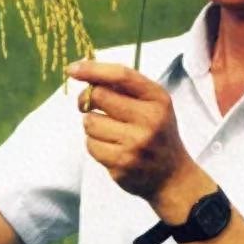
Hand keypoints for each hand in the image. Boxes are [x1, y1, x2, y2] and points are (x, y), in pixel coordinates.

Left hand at [65, 60, 194, 202]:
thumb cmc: (156, 130)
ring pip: (90, 122)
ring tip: (107, 130)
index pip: (121, 76)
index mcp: (157, 98)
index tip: (72, 69)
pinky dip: (94, 144)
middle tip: (87, 103)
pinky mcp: (122, 165)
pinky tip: (110, 146)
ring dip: (91, 124)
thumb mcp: (152, 103)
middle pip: (99, 96)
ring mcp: (135, 144)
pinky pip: (90, 145)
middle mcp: (149, 119)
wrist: (171, 175)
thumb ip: (124, 86)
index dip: (93, 69)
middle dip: (87, 99)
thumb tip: (83, 70)